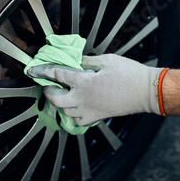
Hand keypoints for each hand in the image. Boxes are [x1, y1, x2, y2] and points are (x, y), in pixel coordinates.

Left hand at [28, 54, 163, 125]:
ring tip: (63, 94)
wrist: (145, 91)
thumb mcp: (107, 60)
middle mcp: (83, 98)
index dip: (44, 71)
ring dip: (60, 103)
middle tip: (49, 85)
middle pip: (55, 99)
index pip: (58, 74)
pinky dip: (74, 115)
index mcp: (84, 81)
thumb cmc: (129, 74)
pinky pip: (78, 120)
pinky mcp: (97, 116)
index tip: (35, 70)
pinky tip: (77, 107)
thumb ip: (88, 60)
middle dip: (48, 91)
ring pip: (65, 111)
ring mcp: (89, 109)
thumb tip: (76, 60)